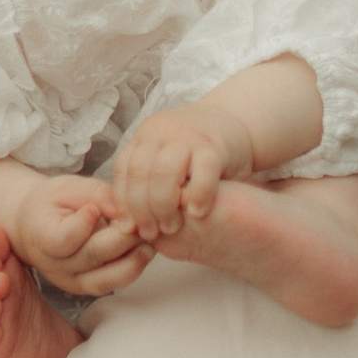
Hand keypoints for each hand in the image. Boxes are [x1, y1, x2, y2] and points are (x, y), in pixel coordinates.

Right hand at [9, 174, 144, 290]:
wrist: (35, 227)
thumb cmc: (52, 203)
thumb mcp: (68, 188)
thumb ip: (97, 195)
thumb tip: (126, 211)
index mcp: (42, 236)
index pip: (63, 239)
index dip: (83, 225)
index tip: (95, 209)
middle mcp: (54, 265)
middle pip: (92, 256)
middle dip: (122, 238)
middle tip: (142, 220)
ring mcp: (71, 281)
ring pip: (106, 279)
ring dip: (133, 260)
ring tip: (148, 240)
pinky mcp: (87, 287)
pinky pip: (113, 283)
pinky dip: (132, 268)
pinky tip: (144, 250)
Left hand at [109, 104, 248, 241]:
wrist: (236, 123)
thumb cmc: (196, 155)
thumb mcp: (165, 161)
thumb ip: (146, 185)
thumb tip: (122, 225)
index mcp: (145, 136)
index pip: (123, 170)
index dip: (123, 202)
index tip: (129, 227)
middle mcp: (162, 132)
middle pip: (139, 173)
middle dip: (141, 209)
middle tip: (150, 233)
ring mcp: (187, 136)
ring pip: (164, 173)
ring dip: (163, 206)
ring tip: (171, 227)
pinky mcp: (214, 146)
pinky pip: (201, 173)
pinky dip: (197, 196)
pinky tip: (197, 213)